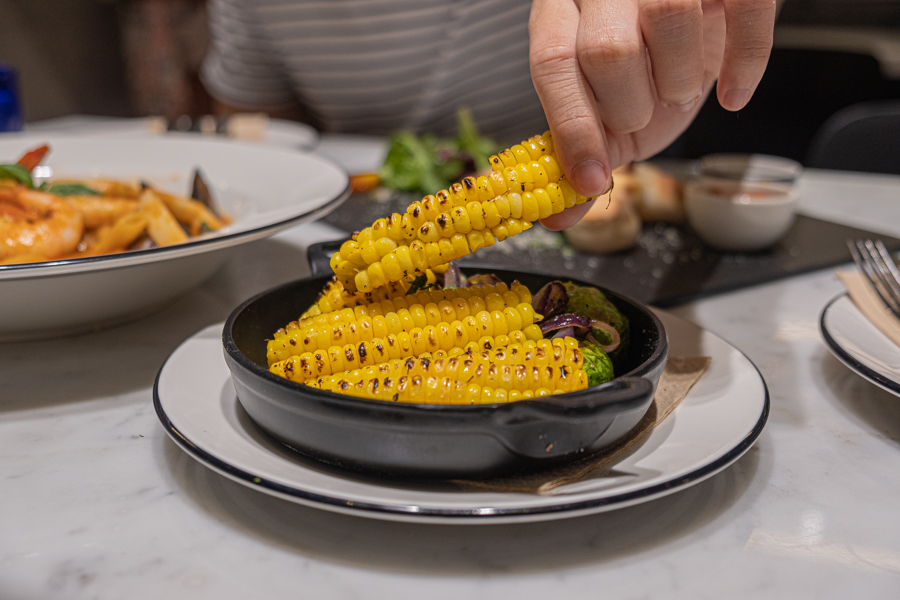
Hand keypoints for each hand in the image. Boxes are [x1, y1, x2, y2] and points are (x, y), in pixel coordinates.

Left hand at [530, 0, 777, 229]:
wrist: (707, 10)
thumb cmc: (648, 59)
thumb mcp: (607, 105)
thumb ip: (581, 153)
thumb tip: (558, 215)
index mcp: (560, 11)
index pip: (552, 62)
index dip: (571, 128)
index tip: (591, 178)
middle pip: (607, 50)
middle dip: (630, 107)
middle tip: (642, 115)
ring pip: (668, 15)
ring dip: (680, 81)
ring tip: (678, 90)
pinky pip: (744, 8)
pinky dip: (745, 61)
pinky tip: (732, 90)